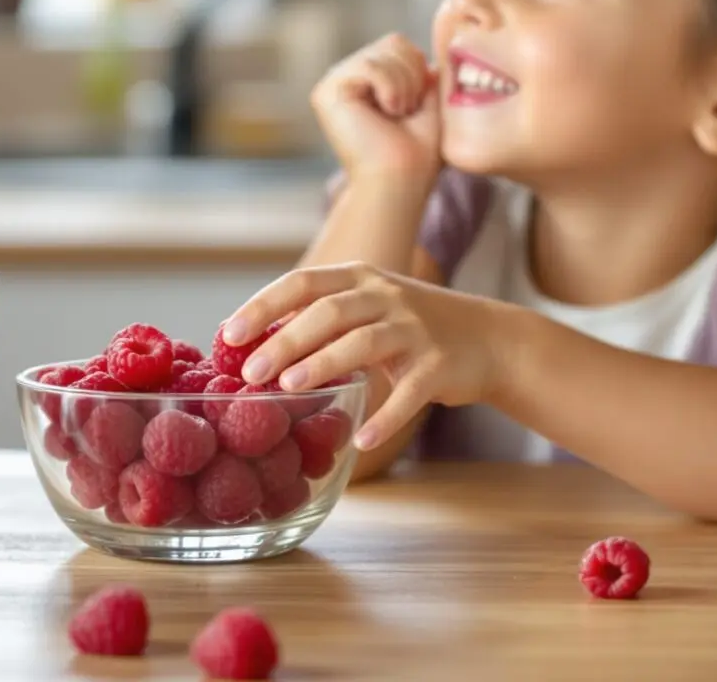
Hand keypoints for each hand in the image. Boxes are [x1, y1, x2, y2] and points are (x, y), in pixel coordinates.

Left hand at [219, 262, 506, 449]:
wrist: (488, 339)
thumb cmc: (409, 326)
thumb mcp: (366, 307)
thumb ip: (319, 318)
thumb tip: (252, 343)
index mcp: (359, 278)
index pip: (302, 282)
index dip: (263, 306)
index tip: (228, 333)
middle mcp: (386, 296)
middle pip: (328, 312)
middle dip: (284, 340)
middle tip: (249, 372)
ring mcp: (415, 329)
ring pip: (363, 343)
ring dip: (323, 365)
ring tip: (289, 389)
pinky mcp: (439, 366)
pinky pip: (409, 394)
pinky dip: (385, 418)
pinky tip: (360, 440)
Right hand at [311, 33, 442, 186]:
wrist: (402, 181)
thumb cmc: (418, 153)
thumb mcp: (427, 101)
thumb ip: (423, 70)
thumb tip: (432, 49)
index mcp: (363, 81)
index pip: (398, 45)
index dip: (419, 71)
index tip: (413, 109)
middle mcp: (344, 78)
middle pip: (393, 43)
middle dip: (413, 77)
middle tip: (404, 114)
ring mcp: (332, 84)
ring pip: (385, 51)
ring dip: (404, 86)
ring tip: (395, 116)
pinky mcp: (327, 92)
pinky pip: (372, 65)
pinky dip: (391, 89)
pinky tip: (385, 113)